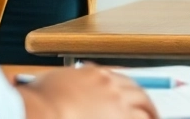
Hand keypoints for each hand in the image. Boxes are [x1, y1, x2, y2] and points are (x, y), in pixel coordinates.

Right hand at [18, 66, 157, 118]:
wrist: (41, 112)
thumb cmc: (37, 103)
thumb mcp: (50, 84)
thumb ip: (64, 85)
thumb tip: (63, 87)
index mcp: (94, 74)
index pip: (119, 80)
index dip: (128, 92)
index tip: (131, 99)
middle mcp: (110, 85)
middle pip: (138, 93)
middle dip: (146, 104)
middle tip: (151, 115)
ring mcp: (117, 103)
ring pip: (144, 109)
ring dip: (150, 116)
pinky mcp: (121, 117)